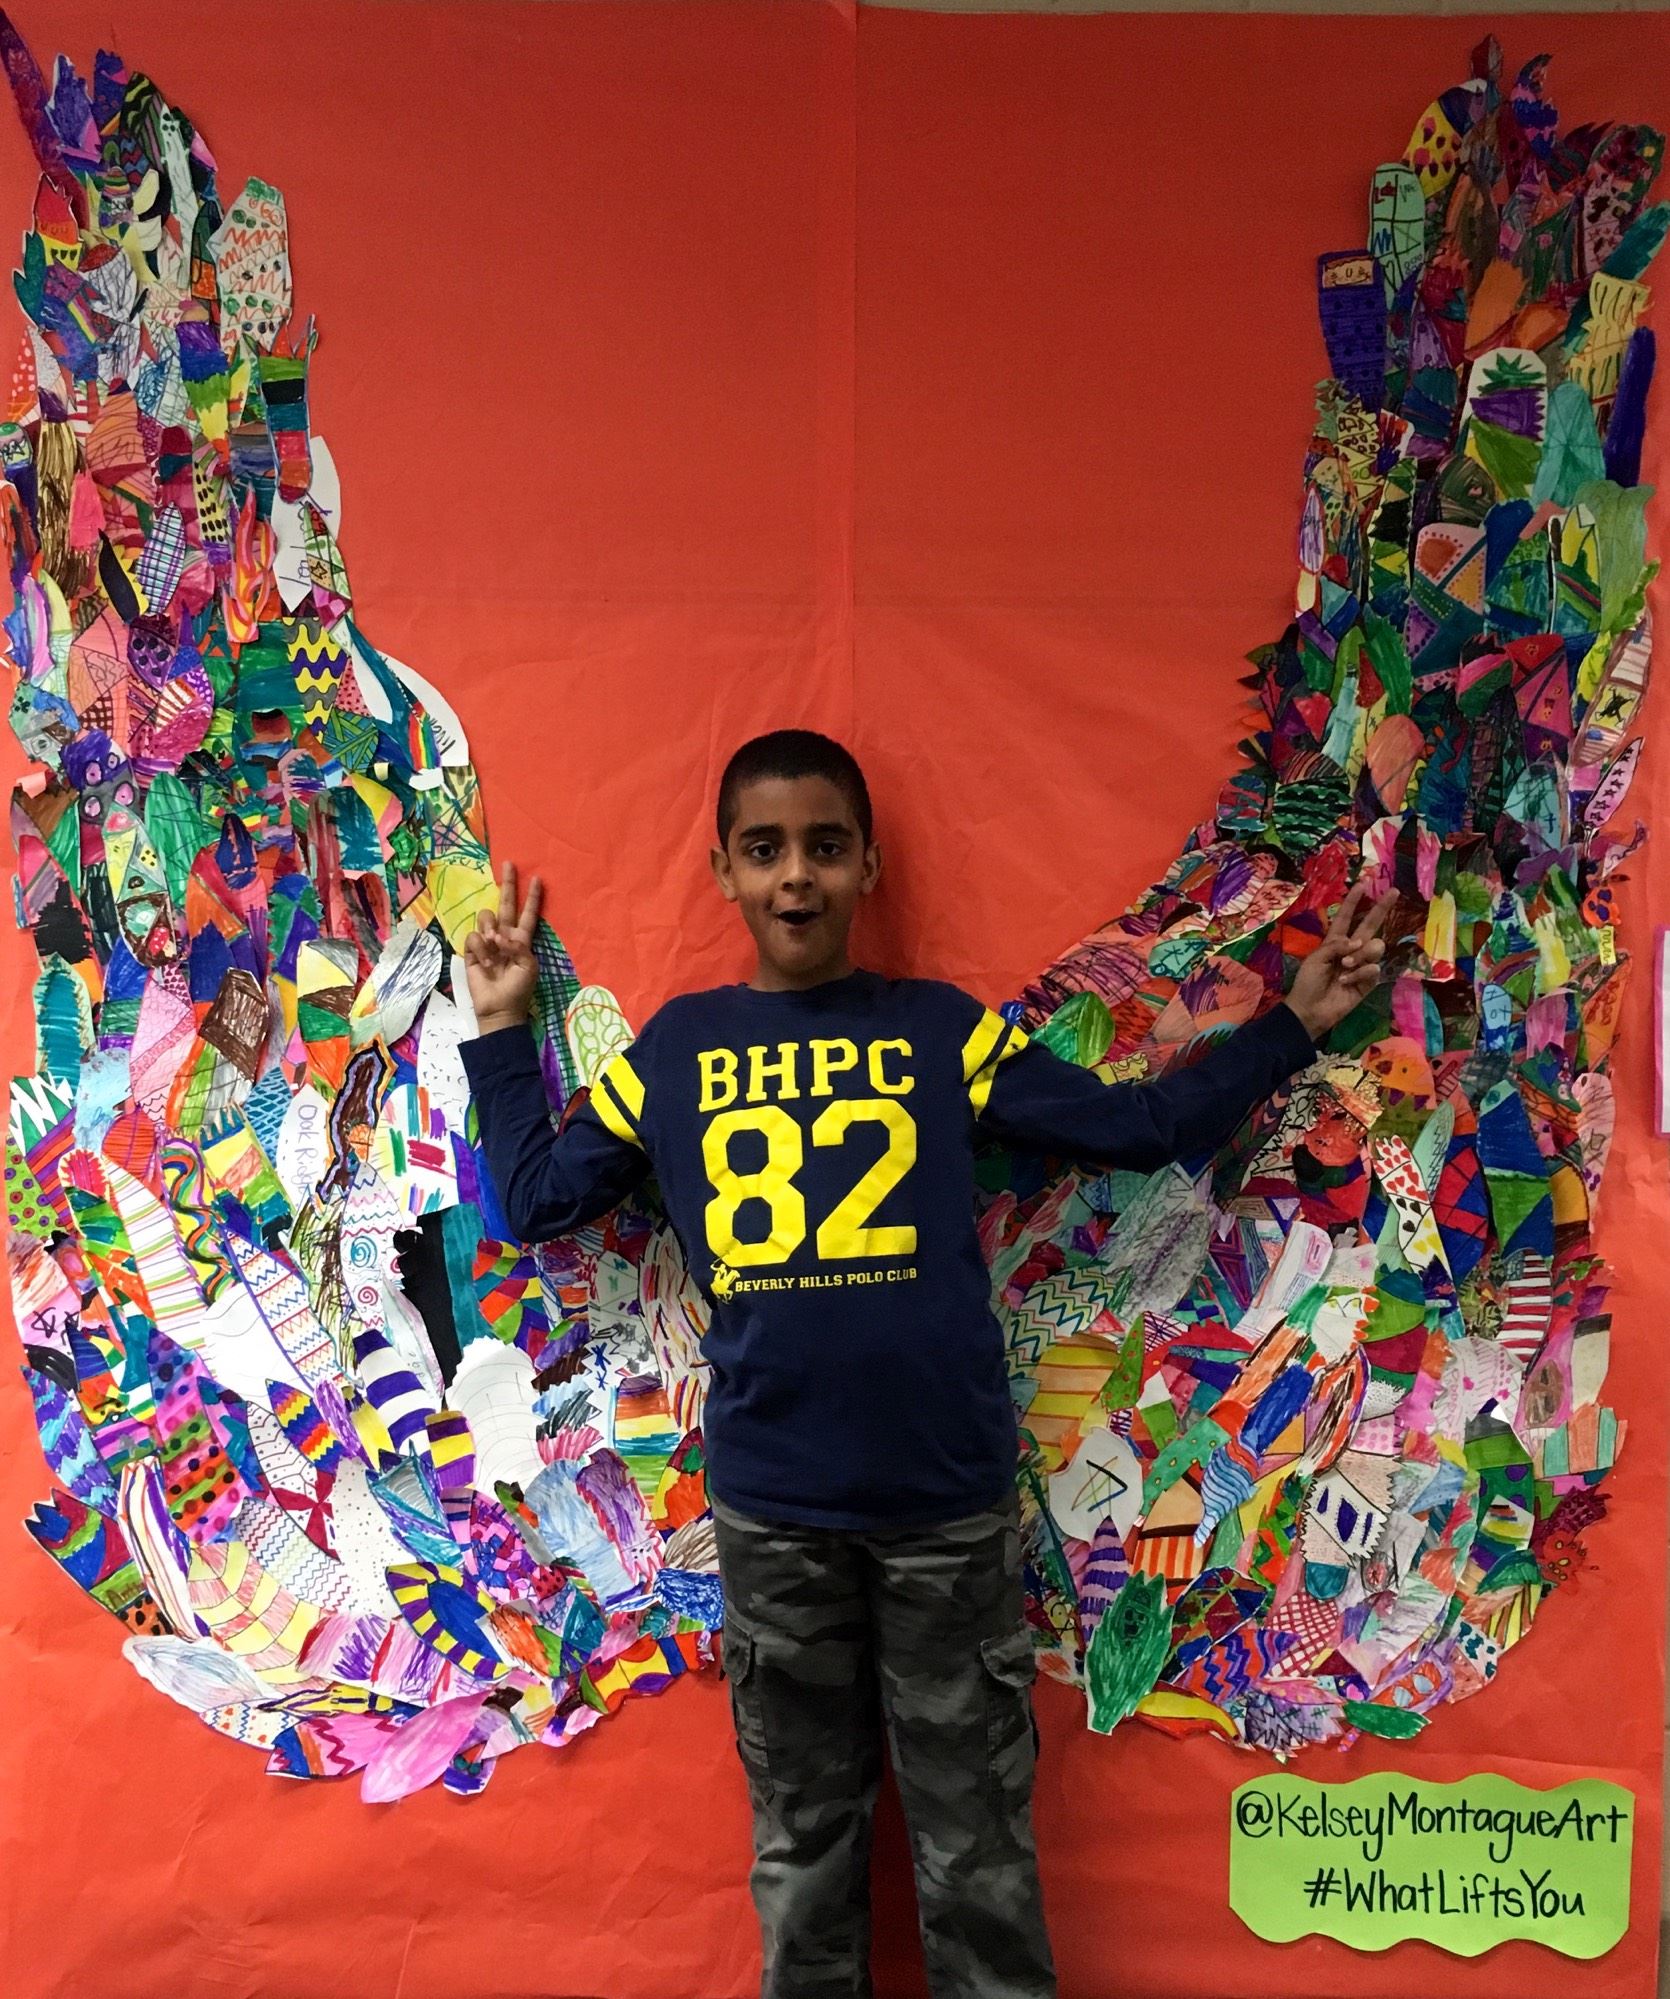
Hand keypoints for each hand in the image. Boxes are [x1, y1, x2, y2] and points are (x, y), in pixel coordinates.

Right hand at [465, 863, 542, 1033]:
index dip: (533, 897)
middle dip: (508, 884)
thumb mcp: (528, 966)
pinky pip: (473, 937)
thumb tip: (498, 935)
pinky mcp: (472, 950)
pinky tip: (485, 963)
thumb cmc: (518, 989)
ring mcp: (487, 942)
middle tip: (509, 863)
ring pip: (486, 917)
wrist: (499, 1008)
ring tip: (495, 948)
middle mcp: (505, 936)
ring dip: (490, 929)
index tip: (538, 879)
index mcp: (522, 940)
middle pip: (506, 904)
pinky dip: (480, 948)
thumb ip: (518, 946)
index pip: (529, 914)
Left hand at [1284, 882, 1393, 1040]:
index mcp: (1336, 941)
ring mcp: (1362, 964)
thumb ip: (1336, 945)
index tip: (1363, 884)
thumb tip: (1357, 941)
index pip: (1346, 917)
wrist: (1311, 1009)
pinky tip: (1346, 982)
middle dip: (1382, 907)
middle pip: (1371, 924)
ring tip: (1344, 966)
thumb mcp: (1315, 958)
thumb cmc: (1308, 982)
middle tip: (1394, 891)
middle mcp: (1352, 949)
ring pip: (1376, 946)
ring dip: (1361, 954)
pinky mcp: (1369, 980)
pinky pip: (1373, 968)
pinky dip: (1359, 974)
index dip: (1354, 901)